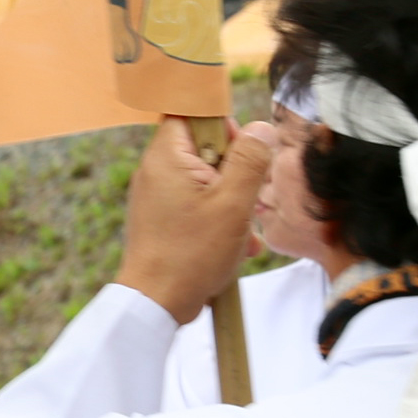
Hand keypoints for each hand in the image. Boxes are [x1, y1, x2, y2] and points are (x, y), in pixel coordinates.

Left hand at [114, 118, 279, 325]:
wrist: (157, 303)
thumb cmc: (192, 253)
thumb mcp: (233, 202)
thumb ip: (249, 160)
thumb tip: (261, 127)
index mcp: (166, 157)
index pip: (191, 114)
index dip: (222, 126)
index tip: (240, 152)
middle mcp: (156, 172)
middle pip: (206, 148)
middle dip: (236, 172)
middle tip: (247, 198)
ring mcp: (159, 196)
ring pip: (208, 181)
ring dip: (234, 202)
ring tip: (243, 231)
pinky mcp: (164, 218)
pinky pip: (200, 206)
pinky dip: (221, 221)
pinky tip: (236, 246)